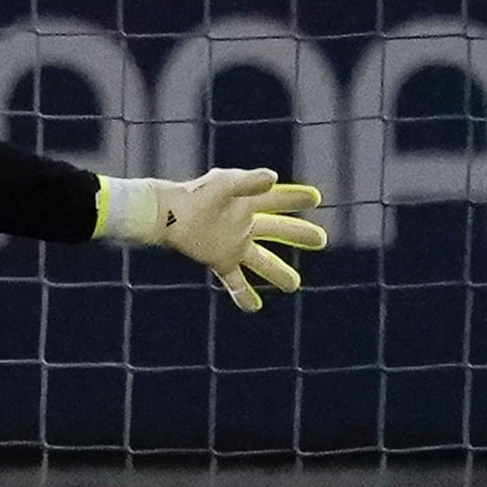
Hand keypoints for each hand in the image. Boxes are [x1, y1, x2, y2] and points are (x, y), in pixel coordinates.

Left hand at [97, 169, 328, 313]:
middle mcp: (244, 223)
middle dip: (299, 234)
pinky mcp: (220, 261)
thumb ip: (249, 182)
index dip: (296, 198)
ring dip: (278, 273)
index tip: (315, 197)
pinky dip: (244, 295)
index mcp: (247, 202)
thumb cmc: (193, 195)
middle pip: (278, 230)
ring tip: (294, 285)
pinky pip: (236, 282)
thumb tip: (275, 178)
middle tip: (321, 239)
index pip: (277, 199)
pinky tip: (254, 307)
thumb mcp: (223, 183)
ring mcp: (233, 244)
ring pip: (262, 261)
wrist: (165, 215)